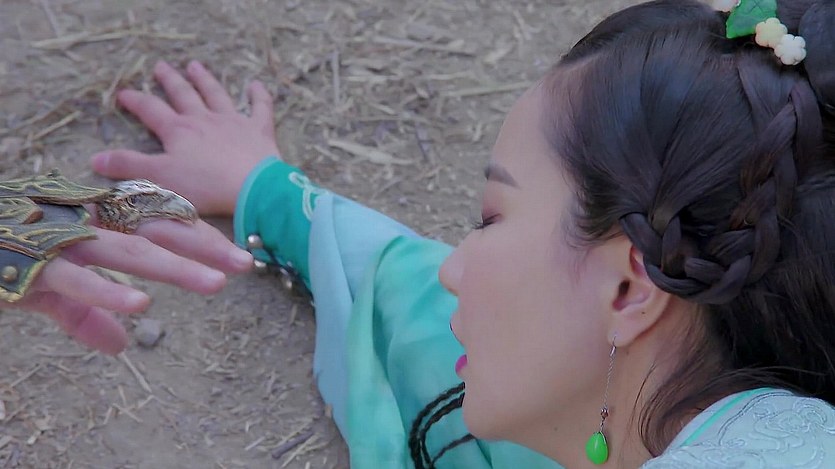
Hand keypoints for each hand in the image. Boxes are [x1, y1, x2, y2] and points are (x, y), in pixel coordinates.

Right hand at [8, 217, 252, 354]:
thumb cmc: (6, 256)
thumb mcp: (54, 289)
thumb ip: (90, 314)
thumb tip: (123, 346)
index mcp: (96, 223)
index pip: (159, 225)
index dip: (199, 240)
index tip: (237, 257)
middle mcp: (87, 225)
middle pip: (157, 231)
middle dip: (203, 247)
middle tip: (245, 265)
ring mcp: (64, 242)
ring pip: (128, 251)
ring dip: (174, 267)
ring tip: (215, 284)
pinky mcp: (35, 265)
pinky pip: (77, 280)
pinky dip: (107, 291)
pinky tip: (140, 304)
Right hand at [91, 60, 279, 215]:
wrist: (252, 188)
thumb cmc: (205, 186)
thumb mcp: (159, 179)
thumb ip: (129, 167)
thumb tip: (95, 158)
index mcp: (178, 131)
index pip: (151, 110)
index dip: (136, 101)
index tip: (123, 93)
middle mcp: (204, 120)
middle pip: (183, 95)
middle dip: (170, 81)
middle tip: (161, 66)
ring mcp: (233, 122)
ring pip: (216, 94)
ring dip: (205, 80)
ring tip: (196, 66)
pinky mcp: (259, 130)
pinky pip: (260, 107)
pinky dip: (258, 95)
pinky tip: (255, 84)